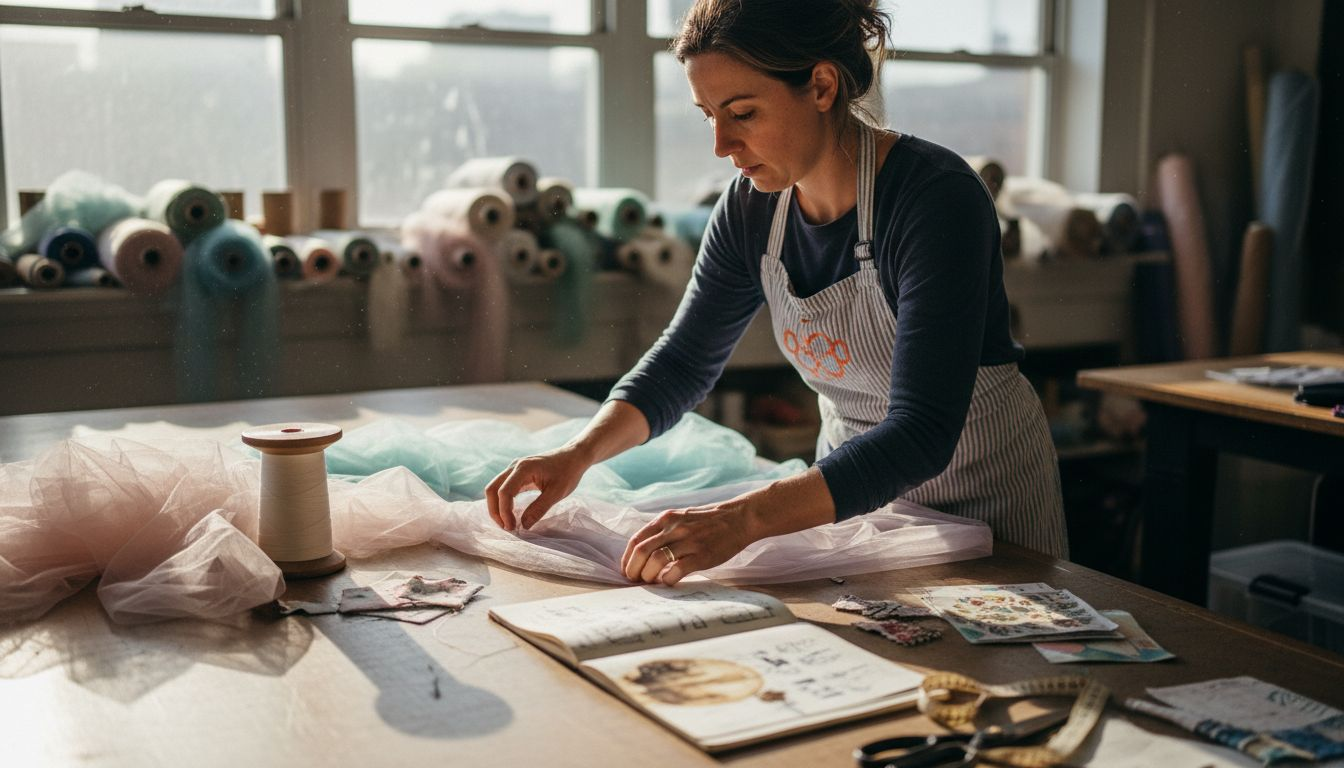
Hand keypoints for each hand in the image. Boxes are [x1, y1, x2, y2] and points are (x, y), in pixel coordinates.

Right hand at [484, 446, 591, 531]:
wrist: (573, 457)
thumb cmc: (568, 472)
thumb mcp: (557, 493)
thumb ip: (539, 508)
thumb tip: (523, 526)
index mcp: (523, 468)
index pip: (504, 492)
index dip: (504, 512)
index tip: (513, 528)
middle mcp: (514, 466)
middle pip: (492, 489)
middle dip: (495, 511)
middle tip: (507, 528)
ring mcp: (514, 469)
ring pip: (494, 488)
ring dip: (497, 507)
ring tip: (508, 524)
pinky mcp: (517, 474)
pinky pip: (502, 488)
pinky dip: (502, 502)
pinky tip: (510, 514)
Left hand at [620, 498, 760, 585]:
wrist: (739, 518)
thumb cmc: (709, 522)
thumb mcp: (681, 518)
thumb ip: (663, 531)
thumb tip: (643, 553)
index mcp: (666, 519)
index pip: (637, 540)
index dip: (627, 558)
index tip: (627, 570)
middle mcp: (674, 528)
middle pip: (642, 551)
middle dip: (633, 570)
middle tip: (635, 580)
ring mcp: (688, 541)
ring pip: (656, 560)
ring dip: (648, 575)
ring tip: (650, 582)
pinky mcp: (702, 555)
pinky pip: (677, 570)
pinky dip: (668, 579)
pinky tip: (669, 581)